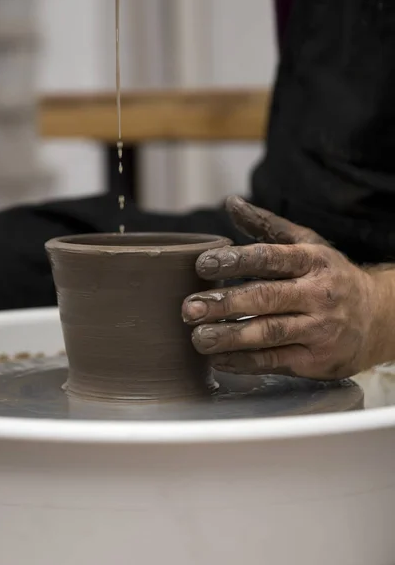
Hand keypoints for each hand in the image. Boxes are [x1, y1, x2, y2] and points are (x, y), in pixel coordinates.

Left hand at [182, 196, 378, 379]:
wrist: (379, 318)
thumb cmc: (332, 277)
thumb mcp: (307, 244)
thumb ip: (267, 226)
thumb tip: (231, 203)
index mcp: (312, 261)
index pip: (270, 257)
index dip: (235, 261)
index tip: (203, 265)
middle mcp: (318, 294)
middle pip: (265, 297)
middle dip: (224, 303)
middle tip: (189, 308)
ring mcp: (319, 329)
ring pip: (268, 332)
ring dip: (230, 337)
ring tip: (198, 338)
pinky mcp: (316, 360)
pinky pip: (275, 361)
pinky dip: (244, 362)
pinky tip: (219, 359)